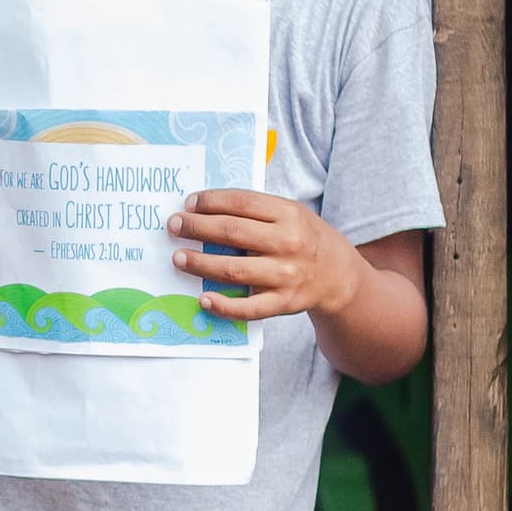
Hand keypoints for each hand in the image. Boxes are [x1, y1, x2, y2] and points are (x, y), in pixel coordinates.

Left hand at [168, 189, 366, 325]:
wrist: (337, 274)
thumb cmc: (302, 238)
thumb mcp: (289, 214)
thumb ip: (256, 211)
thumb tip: (204, 208)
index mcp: (289, 214)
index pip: (242, 203)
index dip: (211, 202)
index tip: (188, 204)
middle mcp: (288, 243)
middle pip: (232, 233)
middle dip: (197, 228)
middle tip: (174, 226)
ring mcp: (286, 275)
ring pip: (234, 269)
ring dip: (201, 264)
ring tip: (179, 258)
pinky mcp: (283, 303)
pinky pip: (249, 308)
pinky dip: (224, 306)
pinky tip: (203, 299)